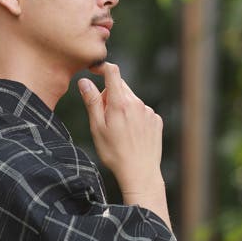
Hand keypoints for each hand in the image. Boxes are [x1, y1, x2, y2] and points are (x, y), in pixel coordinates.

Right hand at [78, 63, 163, 199]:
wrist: (140, 173)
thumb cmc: (114, 153)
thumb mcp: (97, 128)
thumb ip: (92, 102)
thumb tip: (84, 81)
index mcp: (120, 103)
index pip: (112, 72)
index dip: (102, 67)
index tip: (95, 70)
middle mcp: (137, 103)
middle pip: (121, 86)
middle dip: (110, 95)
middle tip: (105, 117)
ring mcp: (149, 111)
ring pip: (131, 100)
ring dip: (123, 107)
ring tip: (120, 131)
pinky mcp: (156, 120)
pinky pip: (142, 111)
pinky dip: (135, 117)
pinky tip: (132, 135)